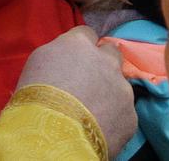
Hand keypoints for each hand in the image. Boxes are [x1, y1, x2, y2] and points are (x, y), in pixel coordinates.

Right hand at [16, 26, 136, 157]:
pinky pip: (123, 111)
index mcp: (80, 44)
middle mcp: (107, 61)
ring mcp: (123, 88)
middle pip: (112, 51)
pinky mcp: (131, 115)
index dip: (80, 46)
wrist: (54, 134)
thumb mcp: (38, 62)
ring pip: (119, 84)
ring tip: (91, 108)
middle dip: (104, 61)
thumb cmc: (36, 94)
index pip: (87, 33)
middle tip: (89, 77)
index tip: (74, 58)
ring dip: (108, 90)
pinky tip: (97, 125)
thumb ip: (58, 52)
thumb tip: (67, 56)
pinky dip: (113, 116)